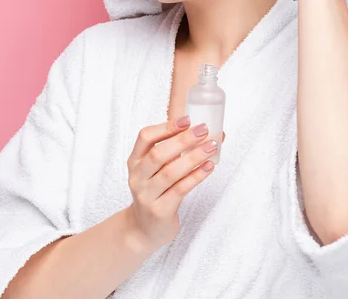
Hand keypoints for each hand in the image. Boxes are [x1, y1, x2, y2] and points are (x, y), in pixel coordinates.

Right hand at [125, 119, 225, 251]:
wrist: (144, 229)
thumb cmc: (156, 191)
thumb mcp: (155, 170)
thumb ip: (175, 151)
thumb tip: (212, 132)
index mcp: (135, 161)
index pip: (145, 137)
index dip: (166, 127)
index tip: (187, 119)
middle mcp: (137, 177)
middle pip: (158, 154)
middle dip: (183, 140)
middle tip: (203, 130)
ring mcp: (146, 195)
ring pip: (171, 172)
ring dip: (193, 157)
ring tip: (211, 147)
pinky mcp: (159, 211)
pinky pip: (180, 190)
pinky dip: (196, 176)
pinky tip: (209, 167)